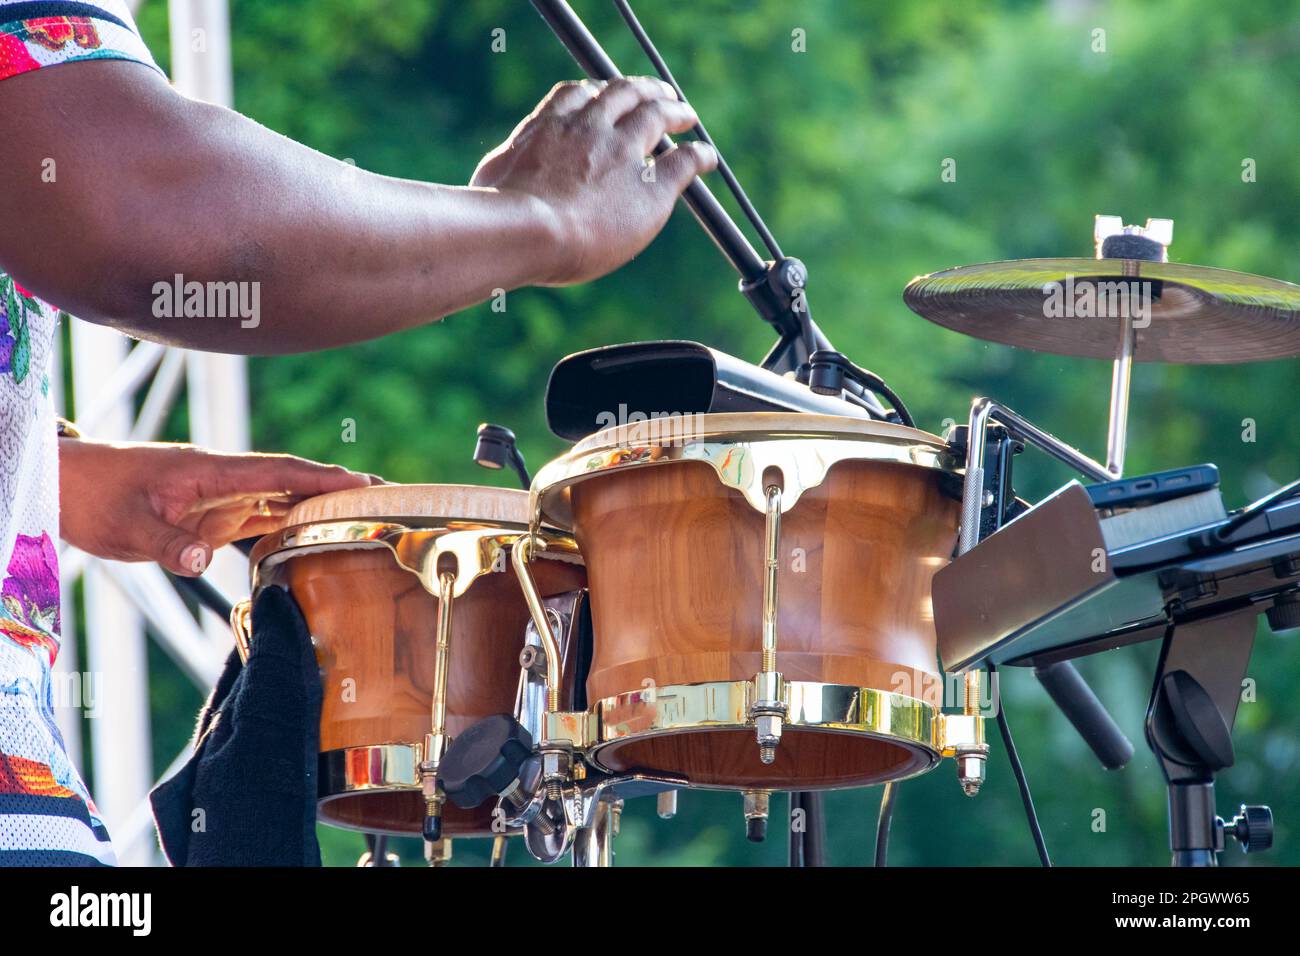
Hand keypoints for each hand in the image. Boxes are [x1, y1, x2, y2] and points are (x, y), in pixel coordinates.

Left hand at [58, 440, 376, 575]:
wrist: (66, 485)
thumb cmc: (94, 497)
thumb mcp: (125, 527)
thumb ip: (167, 543)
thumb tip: (202, 561)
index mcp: (208, 471)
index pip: (276, 471)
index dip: (320, 477)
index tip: (361, 483)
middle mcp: (222, 479)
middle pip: (290, 480)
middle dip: (336, 486)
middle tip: (384, 496)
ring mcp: (218, 494)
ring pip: (279, 497)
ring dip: (319, 503)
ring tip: (363, 515)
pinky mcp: (210, 511)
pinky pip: (259, 514)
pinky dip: (290, 520)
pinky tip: (314, 533)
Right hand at [471, 77, 718, 285]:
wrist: (528, 229)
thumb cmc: (498, 214)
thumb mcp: (491, 178)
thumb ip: (507, 168)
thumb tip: (499, 173)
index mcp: (550, 126)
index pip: (576, 96)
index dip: (594, 94)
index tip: (601, 96)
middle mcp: (590, 129)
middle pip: (621, 94)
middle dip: (640, 90)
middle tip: (655, 93)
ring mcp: (623, 152)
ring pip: (656, 116)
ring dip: (674, 110)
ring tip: (685, 115)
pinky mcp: (651, 185)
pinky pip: (684, 162)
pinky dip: (699, 155)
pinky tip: (707, 158)